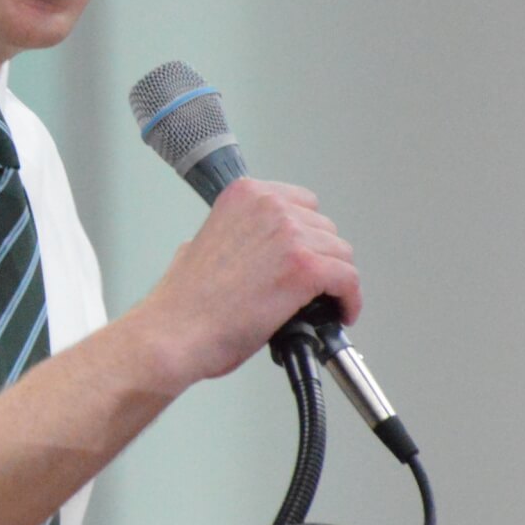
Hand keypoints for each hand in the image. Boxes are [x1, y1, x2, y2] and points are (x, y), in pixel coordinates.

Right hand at [131, 177, 359, 388]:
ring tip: (323, 304)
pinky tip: (339, 313)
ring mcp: (289, 234)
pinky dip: (348, 299)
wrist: (175, 331)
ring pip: (341, 255)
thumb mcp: (202, 242)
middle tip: (311, 287)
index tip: (305, 255)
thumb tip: (253, 250)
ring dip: (335, 281)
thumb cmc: (184, 302)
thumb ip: (235, 234)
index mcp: (244, 194)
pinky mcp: (305, 268)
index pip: (302, 203)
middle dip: (321, 258)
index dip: (306, 236)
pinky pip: (348, 280)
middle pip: (325, 229)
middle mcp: (269, 205)